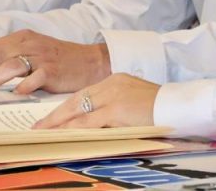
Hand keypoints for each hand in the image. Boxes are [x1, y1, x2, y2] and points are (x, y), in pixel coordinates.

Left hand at [0, 30, 110, 93]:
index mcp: (23, 37)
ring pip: (9, 66)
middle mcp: (31, 43)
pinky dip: (19, 88)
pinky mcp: (53, 70)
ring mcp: (42, 56)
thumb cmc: (59, 60)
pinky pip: (32, 79)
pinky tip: (12, 96)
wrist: (91, 62)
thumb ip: (10, 57)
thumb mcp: (34, 51)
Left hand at [33, 73, 158, 128]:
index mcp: (115, 79)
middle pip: (75, 100)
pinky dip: (73, 129)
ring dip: (58, 124)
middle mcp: (111, 84)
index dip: (64, 107)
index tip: (50, 118)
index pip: (83, 94)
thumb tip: (93, 121)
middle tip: (37, 127)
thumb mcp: (133, 100)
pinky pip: (88, 122)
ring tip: (43, 134)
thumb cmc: (159, 107)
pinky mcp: (116, 109)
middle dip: (54, 115)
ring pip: (78, 111)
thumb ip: (114, 105)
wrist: (177, 105)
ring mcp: (113, 96)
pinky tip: (62, 136)